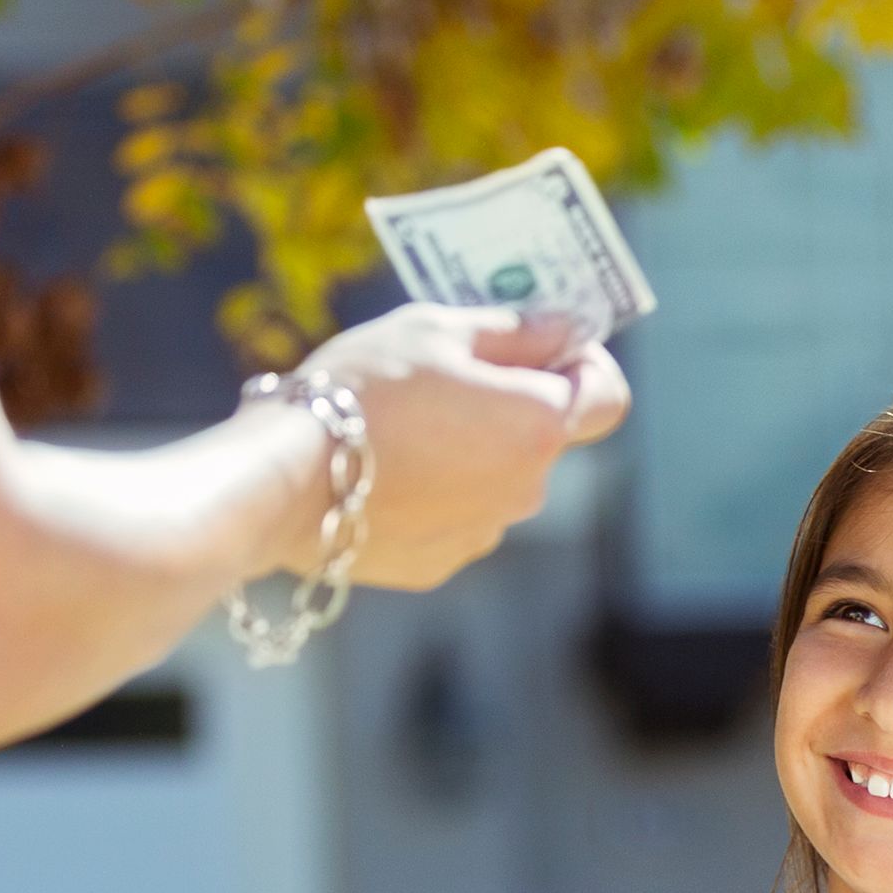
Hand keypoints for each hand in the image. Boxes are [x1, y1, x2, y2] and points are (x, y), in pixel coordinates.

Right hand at [305, 306, 631, 590]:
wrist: (285, 479)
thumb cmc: (365, 389)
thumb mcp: (437, 331)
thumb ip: (515, 331)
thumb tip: (566, 328)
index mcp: (540, 425)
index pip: (607, 395)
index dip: (582, 365)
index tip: (539, 347)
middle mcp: (528, 489)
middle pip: (545, 437)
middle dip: (511, 406)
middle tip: (447, 377)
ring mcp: (485, 533)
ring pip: (497, 479)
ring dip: (470, 451)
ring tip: (399, 427)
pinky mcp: (441, 563)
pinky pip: (455, 517)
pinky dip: (434, 494)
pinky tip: (380, 473)